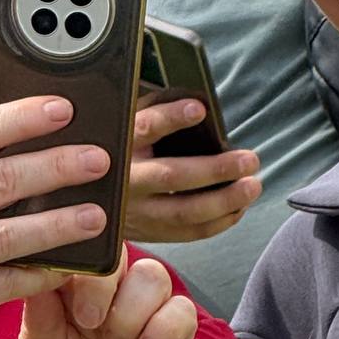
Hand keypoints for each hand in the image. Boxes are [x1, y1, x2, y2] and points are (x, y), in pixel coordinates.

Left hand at [14, 250, 195, 338]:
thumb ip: (39, 321)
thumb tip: (37, 272)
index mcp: (67, 296)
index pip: (78, 254)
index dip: (76, 260)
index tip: (65, 287)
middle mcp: (107, 299)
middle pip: (120, 256)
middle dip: (105, 284)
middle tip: (89, 322)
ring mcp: (141, 318)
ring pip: (154, 276)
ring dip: (134, 308)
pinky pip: (182, 312)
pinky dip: (165, 328)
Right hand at [124, 97, 262, 243]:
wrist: (85, 200)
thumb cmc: (117, 151)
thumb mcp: (123, 126)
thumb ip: (152, 114)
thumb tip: (198, 105)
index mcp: (116, 146)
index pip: (142, 128)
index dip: (170, 119)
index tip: (200, 109)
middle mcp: (124, 182)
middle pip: (170, 176)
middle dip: (215, 170)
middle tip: (249, 160)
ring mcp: (135, 213)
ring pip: (183, 212)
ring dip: (225, 201)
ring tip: (253, 186)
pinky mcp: (148, 233)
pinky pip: (188, 233)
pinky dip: (219, 222)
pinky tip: (239, 207)